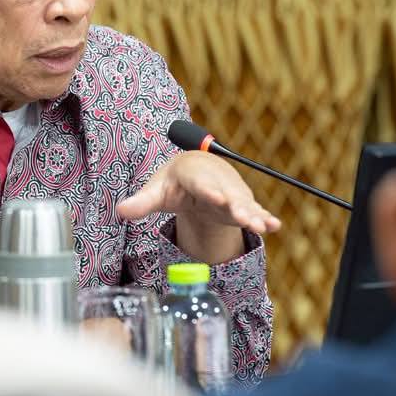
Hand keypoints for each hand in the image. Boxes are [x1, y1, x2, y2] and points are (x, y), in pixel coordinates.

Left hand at [116, 151, 281, 262]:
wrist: (198, 168)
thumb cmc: (175, 181)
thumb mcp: (157, 190)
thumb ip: (141, 202)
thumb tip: (119, 211)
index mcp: (193, 176)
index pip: (200, 184)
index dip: (207, 190)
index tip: (215, 197)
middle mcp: (215, 183)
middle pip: (227, 195)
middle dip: (236, 205)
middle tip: (244, 216)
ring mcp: (231, 194)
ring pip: (243, 204)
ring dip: (253, 214)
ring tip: (263, 226)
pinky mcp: (241, 204)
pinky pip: (255, 210)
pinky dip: (265, 217)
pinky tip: (276, 226)